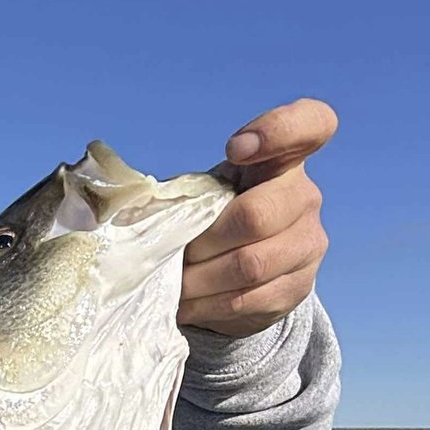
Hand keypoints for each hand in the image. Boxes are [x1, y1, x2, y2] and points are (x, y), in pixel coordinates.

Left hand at [178, 98, 336, 338]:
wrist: (241, 278)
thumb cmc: (213, 222)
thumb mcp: (201, 195)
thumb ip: (182, 188)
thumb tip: (119, 194)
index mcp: (283, 161)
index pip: (310, 124)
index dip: (278, 130)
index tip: (235, 148)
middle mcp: (305, 198)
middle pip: (257, 216)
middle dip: (204, 240)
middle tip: (178, 253)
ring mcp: (308, 244)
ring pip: (250, 265)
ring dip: (201, 278)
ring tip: (176, 283)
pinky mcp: (298, 288)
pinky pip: (248, 300)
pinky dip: (208, 305)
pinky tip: (188, 303)